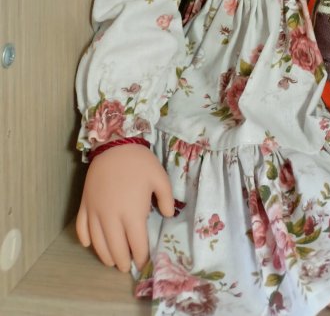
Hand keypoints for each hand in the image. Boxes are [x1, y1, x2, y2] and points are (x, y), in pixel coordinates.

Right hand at [76, 144, 173, 271]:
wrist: (114, 144)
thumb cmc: (139, 162)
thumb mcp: (160, 177)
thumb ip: (167, 199)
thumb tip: (167, 216)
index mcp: (132, 213)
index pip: (136, 243)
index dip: (140, 256)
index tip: (143, 263)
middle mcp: (111, 217)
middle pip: (115, 248)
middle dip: (122, 260)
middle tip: (126, 266)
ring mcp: (95, 212)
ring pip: (97, 242)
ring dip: (104, 255)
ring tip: (111, 261)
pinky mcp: (84, 204)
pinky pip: (81, 228)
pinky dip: (85, 239)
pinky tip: (89, 244)